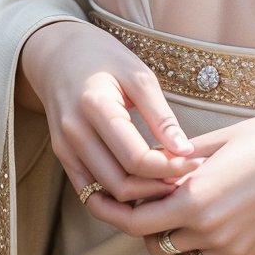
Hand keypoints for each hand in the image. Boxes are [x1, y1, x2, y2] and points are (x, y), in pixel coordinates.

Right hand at [16, 19, 203, 209]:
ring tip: (168, 181)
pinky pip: (90, 193)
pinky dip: (117, 198)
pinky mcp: (63, 158)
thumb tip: (185, 151)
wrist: (60, 56)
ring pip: (106, 195)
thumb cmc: (106, 59)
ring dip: (140, 196)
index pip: (135, 158)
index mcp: (95, 107)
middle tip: (185, 176)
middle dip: (158, 187)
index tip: (195, 162)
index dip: (169, 168)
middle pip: (121, 184)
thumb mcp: (139, 76)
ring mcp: (64, 149)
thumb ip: (161, 116)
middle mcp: (74, 133)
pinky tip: (143, 186)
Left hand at [91, 104, 254, 254]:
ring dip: (167, 236)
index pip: (135, 221)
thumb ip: (177, 163)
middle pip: (150, 242)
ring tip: (175, 206)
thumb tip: (147, 169)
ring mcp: (228, 248)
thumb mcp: (216, 142)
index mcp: (196, 200)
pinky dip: (195, 244)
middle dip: (140, 221)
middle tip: (138, 197)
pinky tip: (205, 215)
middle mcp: (209, 231)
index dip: (110, 211)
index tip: (95, 197)